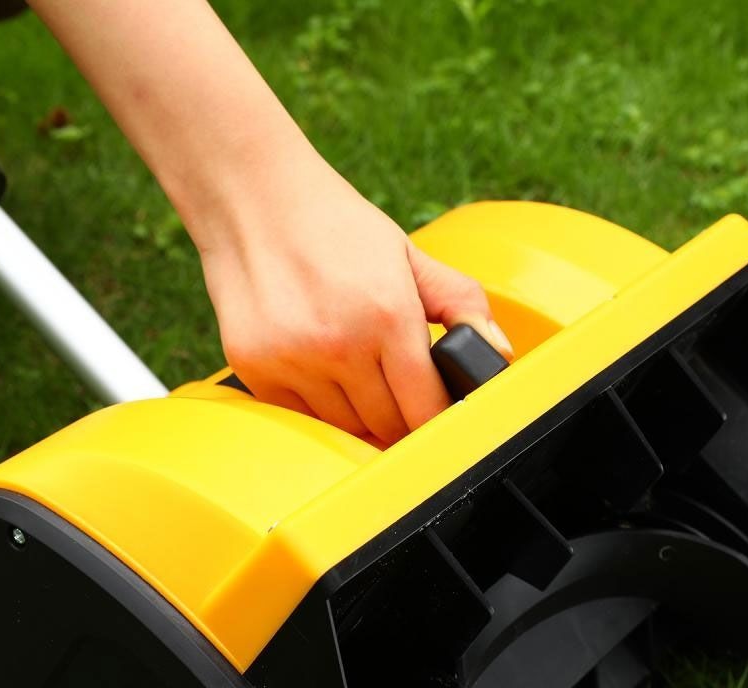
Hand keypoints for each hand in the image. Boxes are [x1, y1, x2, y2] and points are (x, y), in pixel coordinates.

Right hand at [198, 156, 511, 444]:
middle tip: (401, 396)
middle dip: (401, 419)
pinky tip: (322, 374)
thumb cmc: (335, 227)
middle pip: (386, 427)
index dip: (437, 421)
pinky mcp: (255, 370)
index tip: (438, 416)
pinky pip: (302, 419)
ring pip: (345, 429)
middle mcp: (339, 345)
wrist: (251, 199)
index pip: (426, 409)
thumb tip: (496, 351)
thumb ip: (460, 302)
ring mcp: (293, 361)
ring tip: (360, 379)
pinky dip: (320, 410)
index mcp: (387, 315)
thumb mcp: (408, 254)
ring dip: (361, 417)